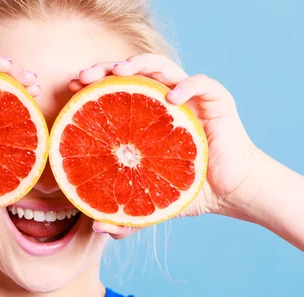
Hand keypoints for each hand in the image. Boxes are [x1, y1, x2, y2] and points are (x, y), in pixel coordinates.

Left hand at [70, 53, 264, 238]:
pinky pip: (202, 83)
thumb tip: (98, 227)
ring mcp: (191, 98)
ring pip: (163, 66)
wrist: (230, 194)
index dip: (93, 85)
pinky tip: (171, 98)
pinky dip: (187, 85)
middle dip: (106, 67)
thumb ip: (126, 216)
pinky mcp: (216, 102)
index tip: (72, 89)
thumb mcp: (151, 203)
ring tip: (120, 72)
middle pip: (133, 71)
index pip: (117, 89)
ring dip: (140, 62)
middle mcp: (165, 101)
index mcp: (147, 116)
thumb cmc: (189, 191)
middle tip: (84, 76)